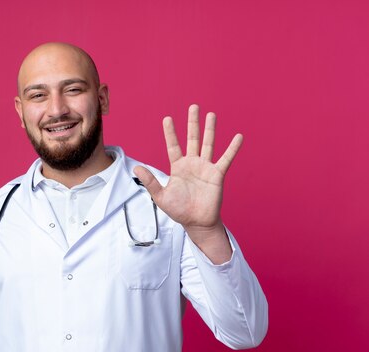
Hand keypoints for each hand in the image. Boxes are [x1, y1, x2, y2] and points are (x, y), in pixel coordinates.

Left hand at [134, 104, 241, 232]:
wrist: (196, 222)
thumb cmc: (178, 210)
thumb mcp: (160, 196)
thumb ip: (150, 181)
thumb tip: (136, 167)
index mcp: (177, 167)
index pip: (173, 146)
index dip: (170, 133)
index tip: (167, 118)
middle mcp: (192, 164)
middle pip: (192, 138)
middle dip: (192, 123)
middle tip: (193, 107)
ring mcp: (205, 167)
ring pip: (208, 144)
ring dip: (210, 129)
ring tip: (211, 114)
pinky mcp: (217, 175)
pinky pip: (226, 159)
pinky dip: (232, 148)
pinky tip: (238, 137)